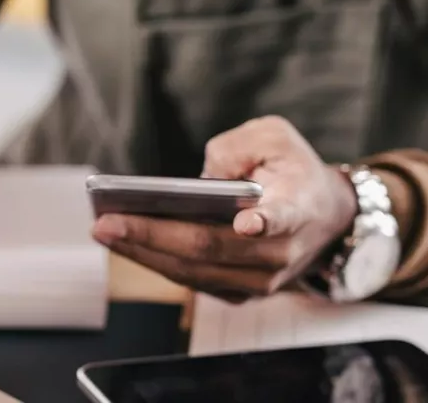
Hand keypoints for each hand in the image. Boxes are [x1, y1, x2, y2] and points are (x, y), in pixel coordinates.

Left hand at [92, 116, 357, 301]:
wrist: (326, 218)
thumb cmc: (292, 170)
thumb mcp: (275, 137)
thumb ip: (239, 145)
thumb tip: (201, 179)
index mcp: (298, 206)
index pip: (284, 216)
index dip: (266, 221)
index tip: (248, 222)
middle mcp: (280, 251)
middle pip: (211, 247)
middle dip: (153, 236)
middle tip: (106, 222)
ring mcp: (260, 279)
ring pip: (193, 271)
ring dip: (143, 252)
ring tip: (102, 230)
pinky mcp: (240, 291)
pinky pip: (190, 279)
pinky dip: (154, 260)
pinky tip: (121, 240)